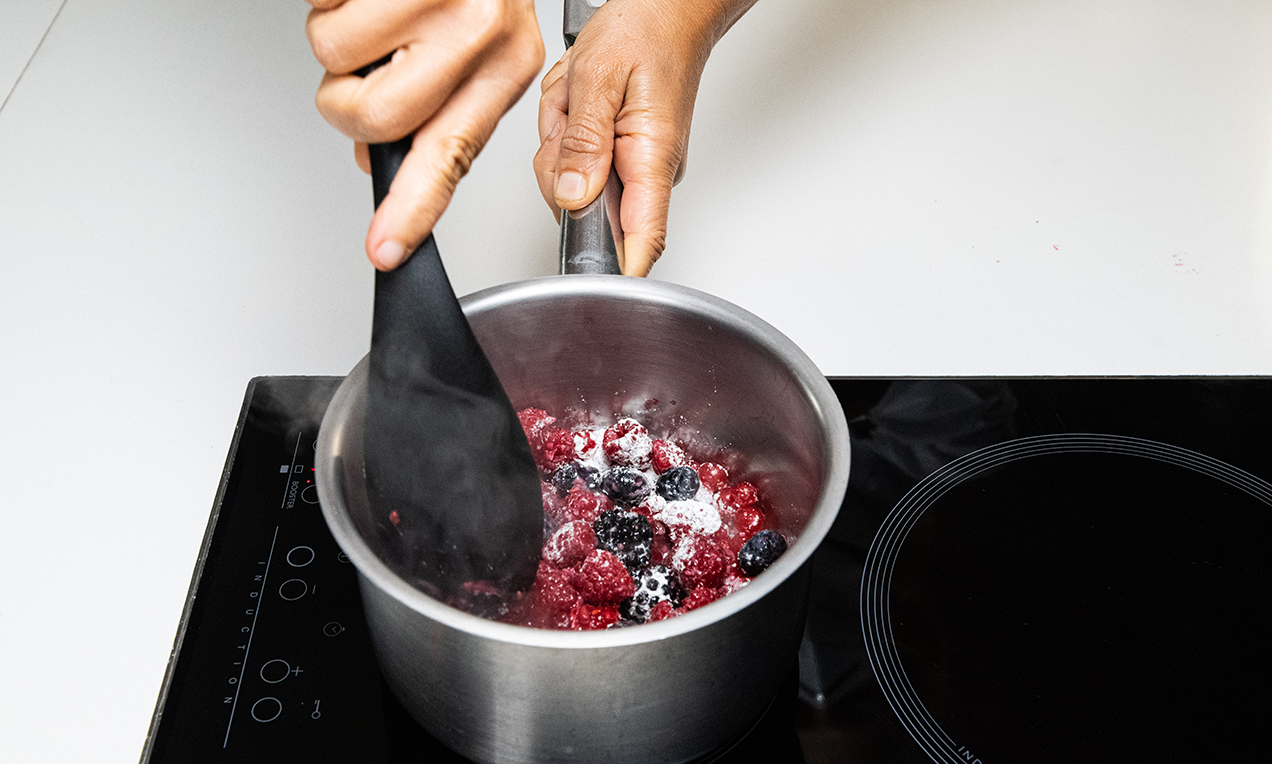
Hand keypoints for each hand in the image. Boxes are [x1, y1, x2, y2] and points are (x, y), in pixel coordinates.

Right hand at [306, 0, 544, 269]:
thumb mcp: (473, 43)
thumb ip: (433, 110)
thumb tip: (381, 159)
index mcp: (506, 64)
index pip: (452, 156)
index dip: (412, 207)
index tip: (386, 249)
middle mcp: (480, 32)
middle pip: (374, 119)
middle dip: (344, 97)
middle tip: (365, 61)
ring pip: (334, 62)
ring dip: (333, 36)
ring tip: (371, 5)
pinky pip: (321, 12)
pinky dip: (323, 0)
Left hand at [533, 0, 755, 275]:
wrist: (666, 9)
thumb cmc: (646, 30)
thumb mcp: (599, 78)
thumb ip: (583, 141)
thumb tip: (573, 195)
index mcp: (651, 160)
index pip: (641, 242)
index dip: (613, 270)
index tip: (584, 276)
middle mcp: (647, 172)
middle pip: (585, 212)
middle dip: (558, 169)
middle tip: (569, 117)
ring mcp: (632, 166)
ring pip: (569, 184)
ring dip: (558, 140)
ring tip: (578, 99)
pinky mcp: (617, 156)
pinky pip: (572, 162)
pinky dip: (564, 132)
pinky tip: (578, 103)